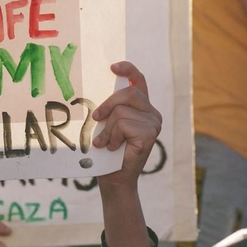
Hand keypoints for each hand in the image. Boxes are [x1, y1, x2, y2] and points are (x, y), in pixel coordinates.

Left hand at [92, 61, 160, 186]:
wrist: (115, 178)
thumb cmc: (108, 152)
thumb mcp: (107, 124)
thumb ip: (109, 109)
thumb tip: (92, 93)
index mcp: (141, 107)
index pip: (138, 80)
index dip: (128, 70)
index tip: (113, 67)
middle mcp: (151, 113)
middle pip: (127, 94)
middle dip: (107, 105)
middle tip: (96, 119)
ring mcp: (153, 123)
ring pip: (121, 112)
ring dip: (108, 129)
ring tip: (106, 143)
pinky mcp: (150, 134)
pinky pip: (123, 125)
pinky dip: (112, 137)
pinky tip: (114, 148)